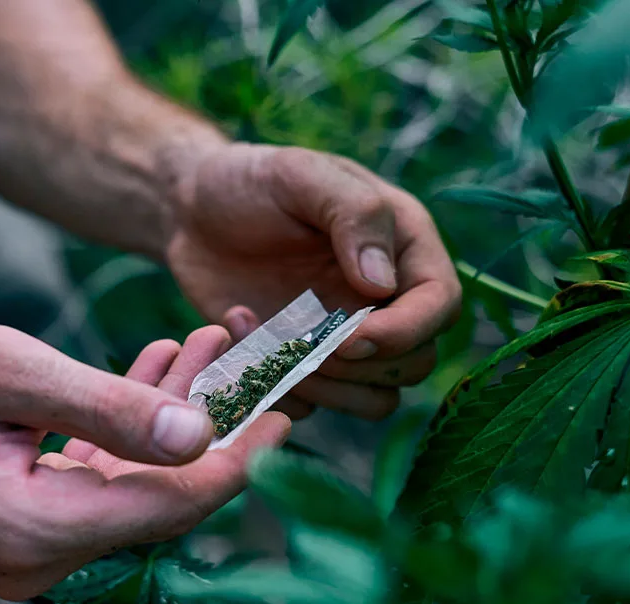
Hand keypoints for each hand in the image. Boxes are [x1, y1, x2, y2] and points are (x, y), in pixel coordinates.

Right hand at [0, 320, 288, 599]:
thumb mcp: (8, 371)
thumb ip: (107, 407)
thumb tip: (199, 438)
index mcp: (34, 527)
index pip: (170, 504)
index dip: (237, 459)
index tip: (286, 410)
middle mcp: (40, 555)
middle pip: (160, 494)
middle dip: (210, 422)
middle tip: (247, 354)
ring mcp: (34, 546)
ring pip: (137, 481)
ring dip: (172, 415)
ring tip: (206, 343)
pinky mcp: (30, 523)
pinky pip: (102, 477)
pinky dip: (132, 428)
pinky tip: (156, 371)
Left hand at [167, 143, 461, 419]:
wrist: (190, 210)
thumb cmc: (251, 181)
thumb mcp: (301, 174)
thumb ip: (353, 215)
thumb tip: (384, 284)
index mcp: (401, 247)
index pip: (439, 305)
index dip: (406, 331)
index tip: (353, 337)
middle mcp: (384, 300)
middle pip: (413, 363)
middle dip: (361, 366)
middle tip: (301, 341)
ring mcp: (344, 337)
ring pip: (372, 398)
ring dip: (323, 385)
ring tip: (265, 338)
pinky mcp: (303, 363)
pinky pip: (312, 404)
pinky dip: (276, 387)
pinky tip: (238, 330)